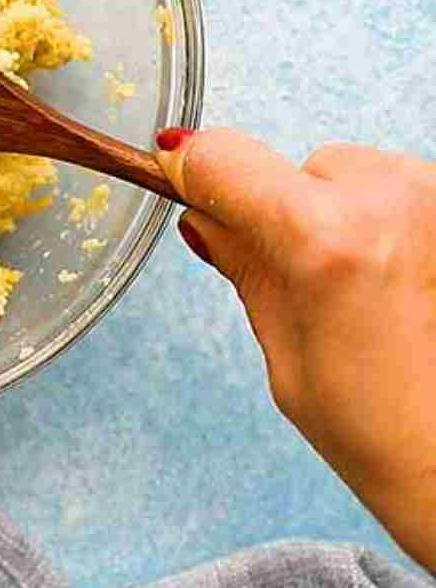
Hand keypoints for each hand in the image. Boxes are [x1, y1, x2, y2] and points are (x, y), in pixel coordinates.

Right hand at [159, 127, 435, 573]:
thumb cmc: (384, 428)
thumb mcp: (286, 354)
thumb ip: (243, 264)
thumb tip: (203, 214)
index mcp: (323, 237)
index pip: (224, 158)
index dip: (192, 170)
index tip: (177, 174)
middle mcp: (381, 196)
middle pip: (291, 168)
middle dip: (284, 214)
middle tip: (310, 287)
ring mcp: (424, 191)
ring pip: (342, 173)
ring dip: (338, 213)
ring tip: (366, 292)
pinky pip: (387, 187)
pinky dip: (379, 220)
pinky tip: (398, 279)